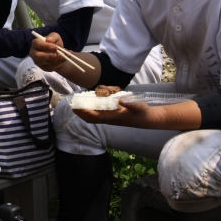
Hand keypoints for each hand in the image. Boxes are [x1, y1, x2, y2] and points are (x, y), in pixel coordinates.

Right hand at [29, 32, 66, 71]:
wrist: (58, 53)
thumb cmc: (54, 43)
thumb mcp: (55, 37)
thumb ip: (52, 37)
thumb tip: (49, 39)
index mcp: (35, 43)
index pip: (38, 44)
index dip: (46, 46)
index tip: (55, 47)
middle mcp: (34, 53)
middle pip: (38, 56)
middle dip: (49, 55)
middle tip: (59, 54)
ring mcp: (38, 62)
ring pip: (46, 62)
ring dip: (57, 59)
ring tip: (65, 56)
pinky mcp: (44, 68)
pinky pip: (51, 66)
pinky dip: (59, 63)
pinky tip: (64, 59)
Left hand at [73, 100, 201, 130]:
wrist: (149, 120)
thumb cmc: (143, 113)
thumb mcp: (138, 107)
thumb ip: (130, 104)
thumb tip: (120, 100)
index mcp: (114, 117)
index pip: (95, 116)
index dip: (84, 112)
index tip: (76, 107)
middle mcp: (110, 119)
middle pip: (91, 118)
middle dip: (80, 113)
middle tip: (71, 105)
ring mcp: (111, 119)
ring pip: (94, 118)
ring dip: (84, 112)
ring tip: (76, 105)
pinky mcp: (113, 117)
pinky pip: (98, 116)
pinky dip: (91, 112)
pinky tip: (88, 105)